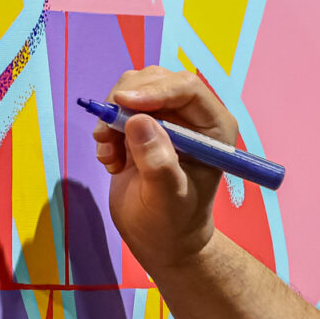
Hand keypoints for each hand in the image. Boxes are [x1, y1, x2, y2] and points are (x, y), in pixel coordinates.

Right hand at [91, 67, 246, 274]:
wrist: (159, 238)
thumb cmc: (173, 223)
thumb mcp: (167, 198)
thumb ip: (158, 162)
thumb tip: (138, 121)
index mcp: (213, 127)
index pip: (186, 88)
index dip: (154, 90)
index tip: (122, 103)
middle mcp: (192, 116)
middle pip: (155, 80)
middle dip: (125, 100)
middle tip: (106, 134)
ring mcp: (166, 118)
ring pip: (132, 89)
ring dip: (111, 118)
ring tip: (110, 155)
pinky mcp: (142, 126)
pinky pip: (117, 108)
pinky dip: (106, 130)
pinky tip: (111, 161)